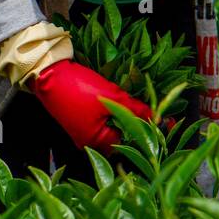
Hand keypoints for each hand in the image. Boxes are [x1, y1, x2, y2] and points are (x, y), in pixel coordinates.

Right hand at [29, 58, 153, 153]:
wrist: (48, 74)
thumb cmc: (79, 89)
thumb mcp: (112, 97)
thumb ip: (136, 109)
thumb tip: (158, 118)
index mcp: (98, 143)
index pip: (133, 143)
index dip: (152, 132)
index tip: (169, 123)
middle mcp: (90, 143)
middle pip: (124, 138)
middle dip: (142, 126)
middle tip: (162, 115)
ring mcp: (84, 132)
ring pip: (114, 129)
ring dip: (130, 119)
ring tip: (148, 108)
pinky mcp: (81, 121)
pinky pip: (104, 122)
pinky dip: (116, 114)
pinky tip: (126, 104)